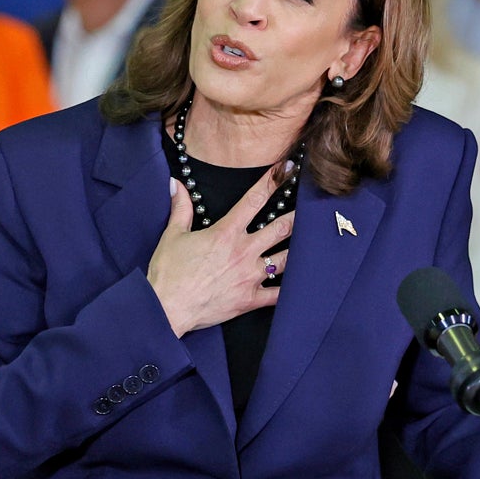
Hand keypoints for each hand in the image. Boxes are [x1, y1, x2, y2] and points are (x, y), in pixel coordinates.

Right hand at [146, 166, 296, 335]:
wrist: (167, 308)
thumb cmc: (169, 272)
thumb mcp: (172, 235)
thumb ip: (181, 208)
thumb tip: (176, 184)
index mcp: (226, 233)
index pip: (254, 200)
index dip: (271, 182)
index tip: (284, 170)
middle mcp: (243, 252)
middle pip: (280, 228)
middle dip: (296, 217)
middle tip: (309, 210)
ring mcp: (249, 276)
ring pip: (285, 259)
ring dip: (298, 250)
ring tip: (312, 244)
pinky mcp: (249, 299)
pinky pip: (277, 295)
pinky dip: (290, 290)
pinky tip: (301, 284)